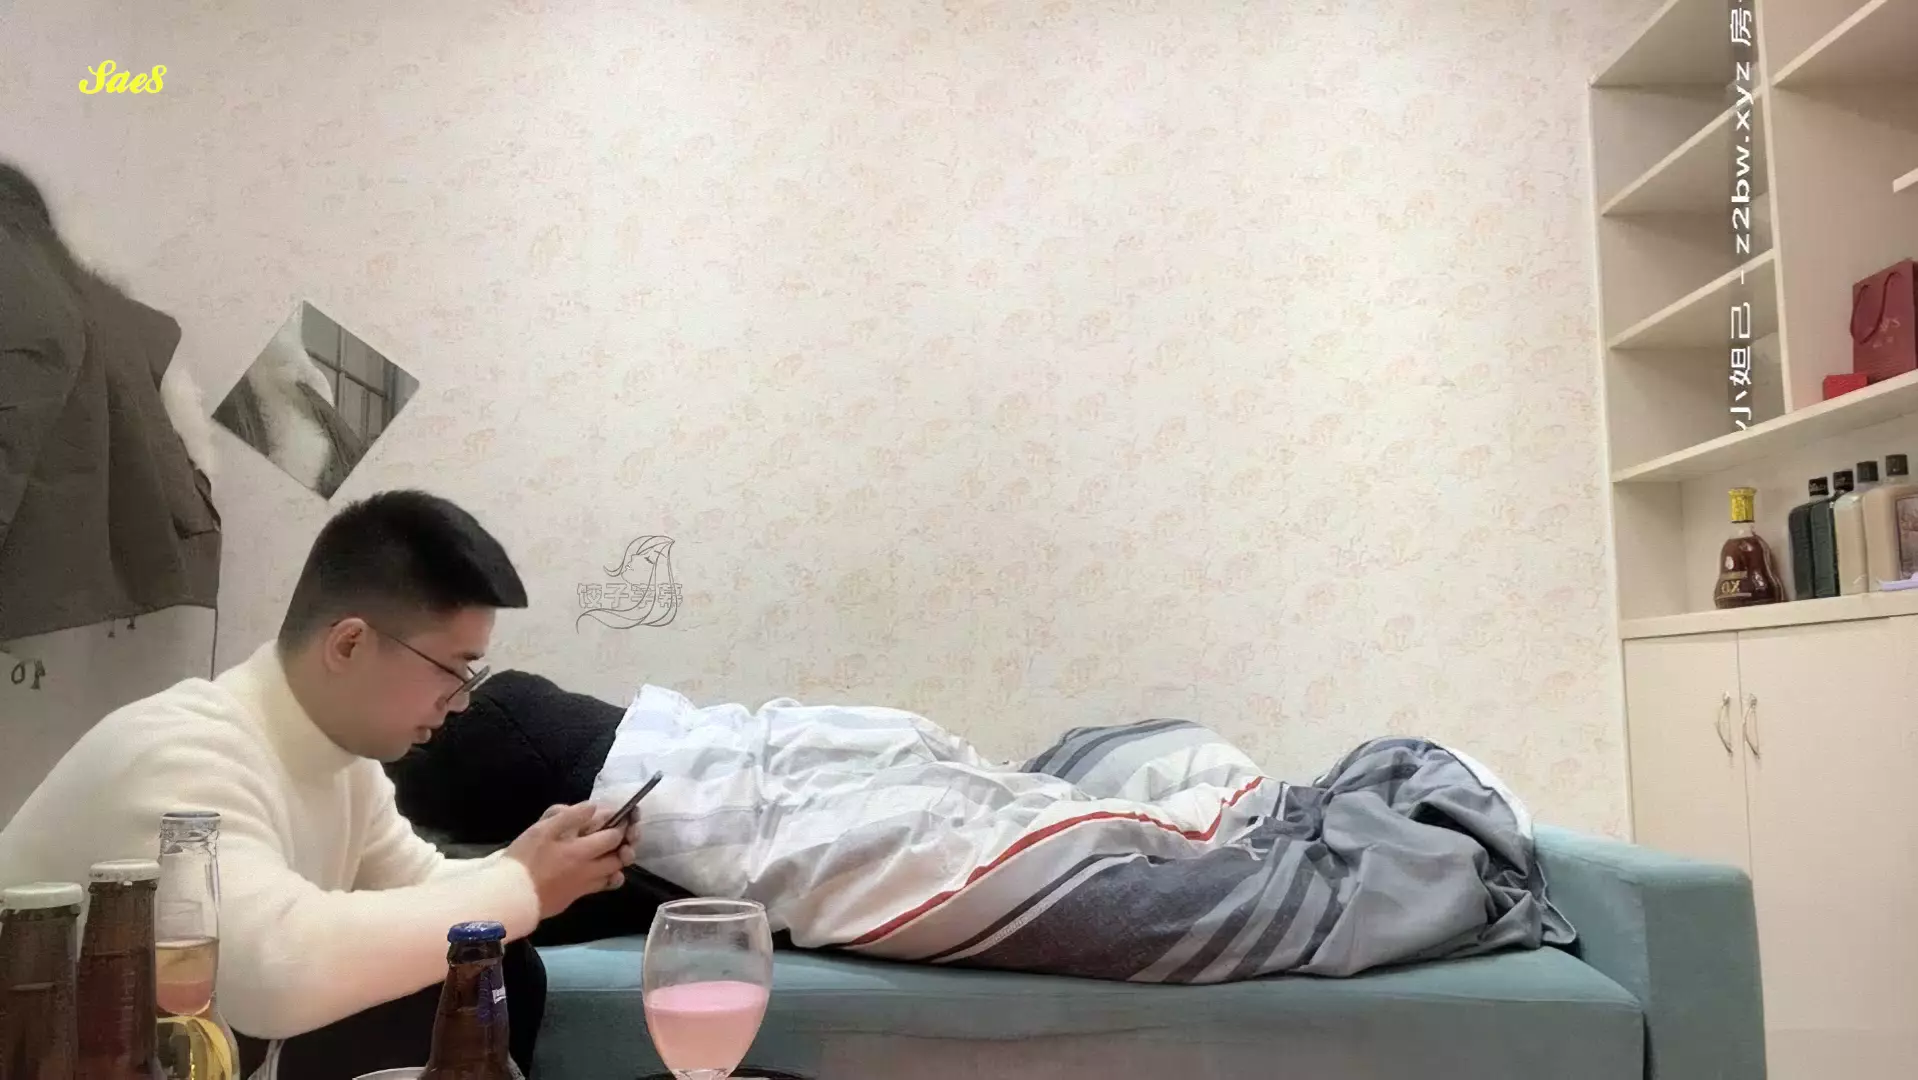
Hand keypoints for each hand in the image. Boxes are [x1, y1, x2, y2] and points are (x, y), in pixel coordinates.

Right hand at [507, 803, 636, 918]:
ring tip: (612, 852)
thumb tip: (594, 807)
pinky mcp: (574, 899)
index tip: (623, 816)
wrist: (509, 896)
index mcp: (582, 851)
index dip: (621, 825)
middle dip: (625, 845)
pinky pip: (599, 888)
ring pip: (613, 875)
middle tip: (622, 835)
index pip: (614, 837)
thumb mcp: (542, 830)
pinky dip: (606, 879)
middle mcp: (589, 871)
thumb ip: (570, 817)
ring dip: (616, 863)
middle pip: (619, 858)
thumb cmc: (524, 860)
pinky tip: (599, 872)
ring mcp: (583, 887)